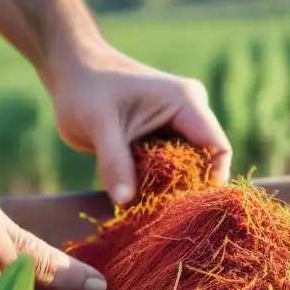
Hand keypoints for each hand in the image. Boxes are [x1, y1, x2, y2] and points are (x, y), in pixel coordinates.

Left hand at [47, 45, 232, 204]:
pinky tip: (138, 200)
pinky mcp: (162, 138)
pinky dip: (156, 185)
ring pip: (186, 170)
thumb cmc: (86, 90)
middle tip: (162, 215)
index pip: (218, 149)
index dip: (210, 181)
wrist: (72, 73)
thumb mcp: (99, 126)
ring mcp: (177, 126)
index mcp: (186, 102)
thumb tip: (125, 201)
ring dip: (169, 190)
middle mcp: (189, 113)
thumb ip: (115, 162)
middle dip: (186, 190)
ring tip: (147, 210)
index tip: (188, 210)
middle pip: (204, 163)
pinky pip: (168, 168)